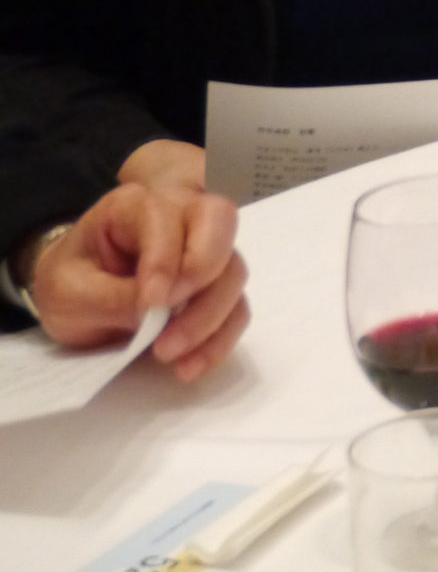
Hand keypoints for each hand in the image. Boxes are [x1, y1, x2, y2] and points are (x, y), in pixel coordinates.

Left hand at [28, 172, 248, 381]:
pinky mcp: (214, 287)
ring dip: (210, 318)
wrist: (76, 299)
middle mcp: (181, 217)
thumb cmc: (68, 282)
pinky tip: (191, 365)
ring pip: (233, 271)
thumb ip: (112, 297)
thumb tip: (158, 311)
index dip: (165, 260)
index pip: (167, 217)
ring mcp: (204, 251)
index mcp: (136, 207)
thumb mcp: (67, 292)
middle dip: (205, 274)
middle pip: (221, 224)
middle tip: (173, 317)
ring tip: (169, 354)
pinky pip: (236, 308)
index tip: (150, 304)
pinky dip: (220, 339)